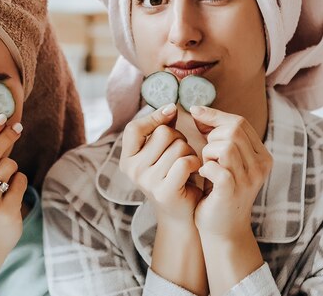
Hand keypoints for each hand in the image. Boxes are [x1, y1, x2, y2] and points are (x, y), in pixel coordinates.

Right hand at [120, 103, 202, 225]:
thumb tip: (170, 107)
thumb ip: (162, 129)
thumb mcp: (161, 152)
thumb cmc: (173, 176)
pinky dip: (195, 163)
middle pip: (162, 133)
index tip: (171, 112)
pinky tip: (195, 171)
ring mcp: (147, 181)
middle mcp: (133, 170)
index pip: (133, 128)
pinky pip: (185, 162)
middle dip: (179, 138)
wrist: (181, 214)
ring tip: (188, 165)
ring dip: (190, 152)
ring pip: (178, 146)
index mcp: (127, 159)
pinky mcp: (164, 191)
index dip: (153, 117)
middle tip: (182, 152)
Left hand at [190, 106, 272, 238]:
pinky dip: (205, 168)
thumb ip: (218, 137)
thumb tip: (199, 111)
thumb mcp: (223, 160)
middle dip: (211, 135)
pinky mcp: (232, 192)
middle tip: (205, 152)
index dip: (215, 116)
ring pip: (225, 146)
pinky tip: (202, 175)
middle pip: (233, 130)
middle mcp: (260, 166)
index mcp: (261, 156)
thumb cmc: (218, 191)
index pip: (239, 122)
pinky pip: (217, 168)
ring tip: (205, 165)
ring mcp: (248, 180)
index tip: (195, 114)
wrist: (222, 229)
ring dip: (207, 152)